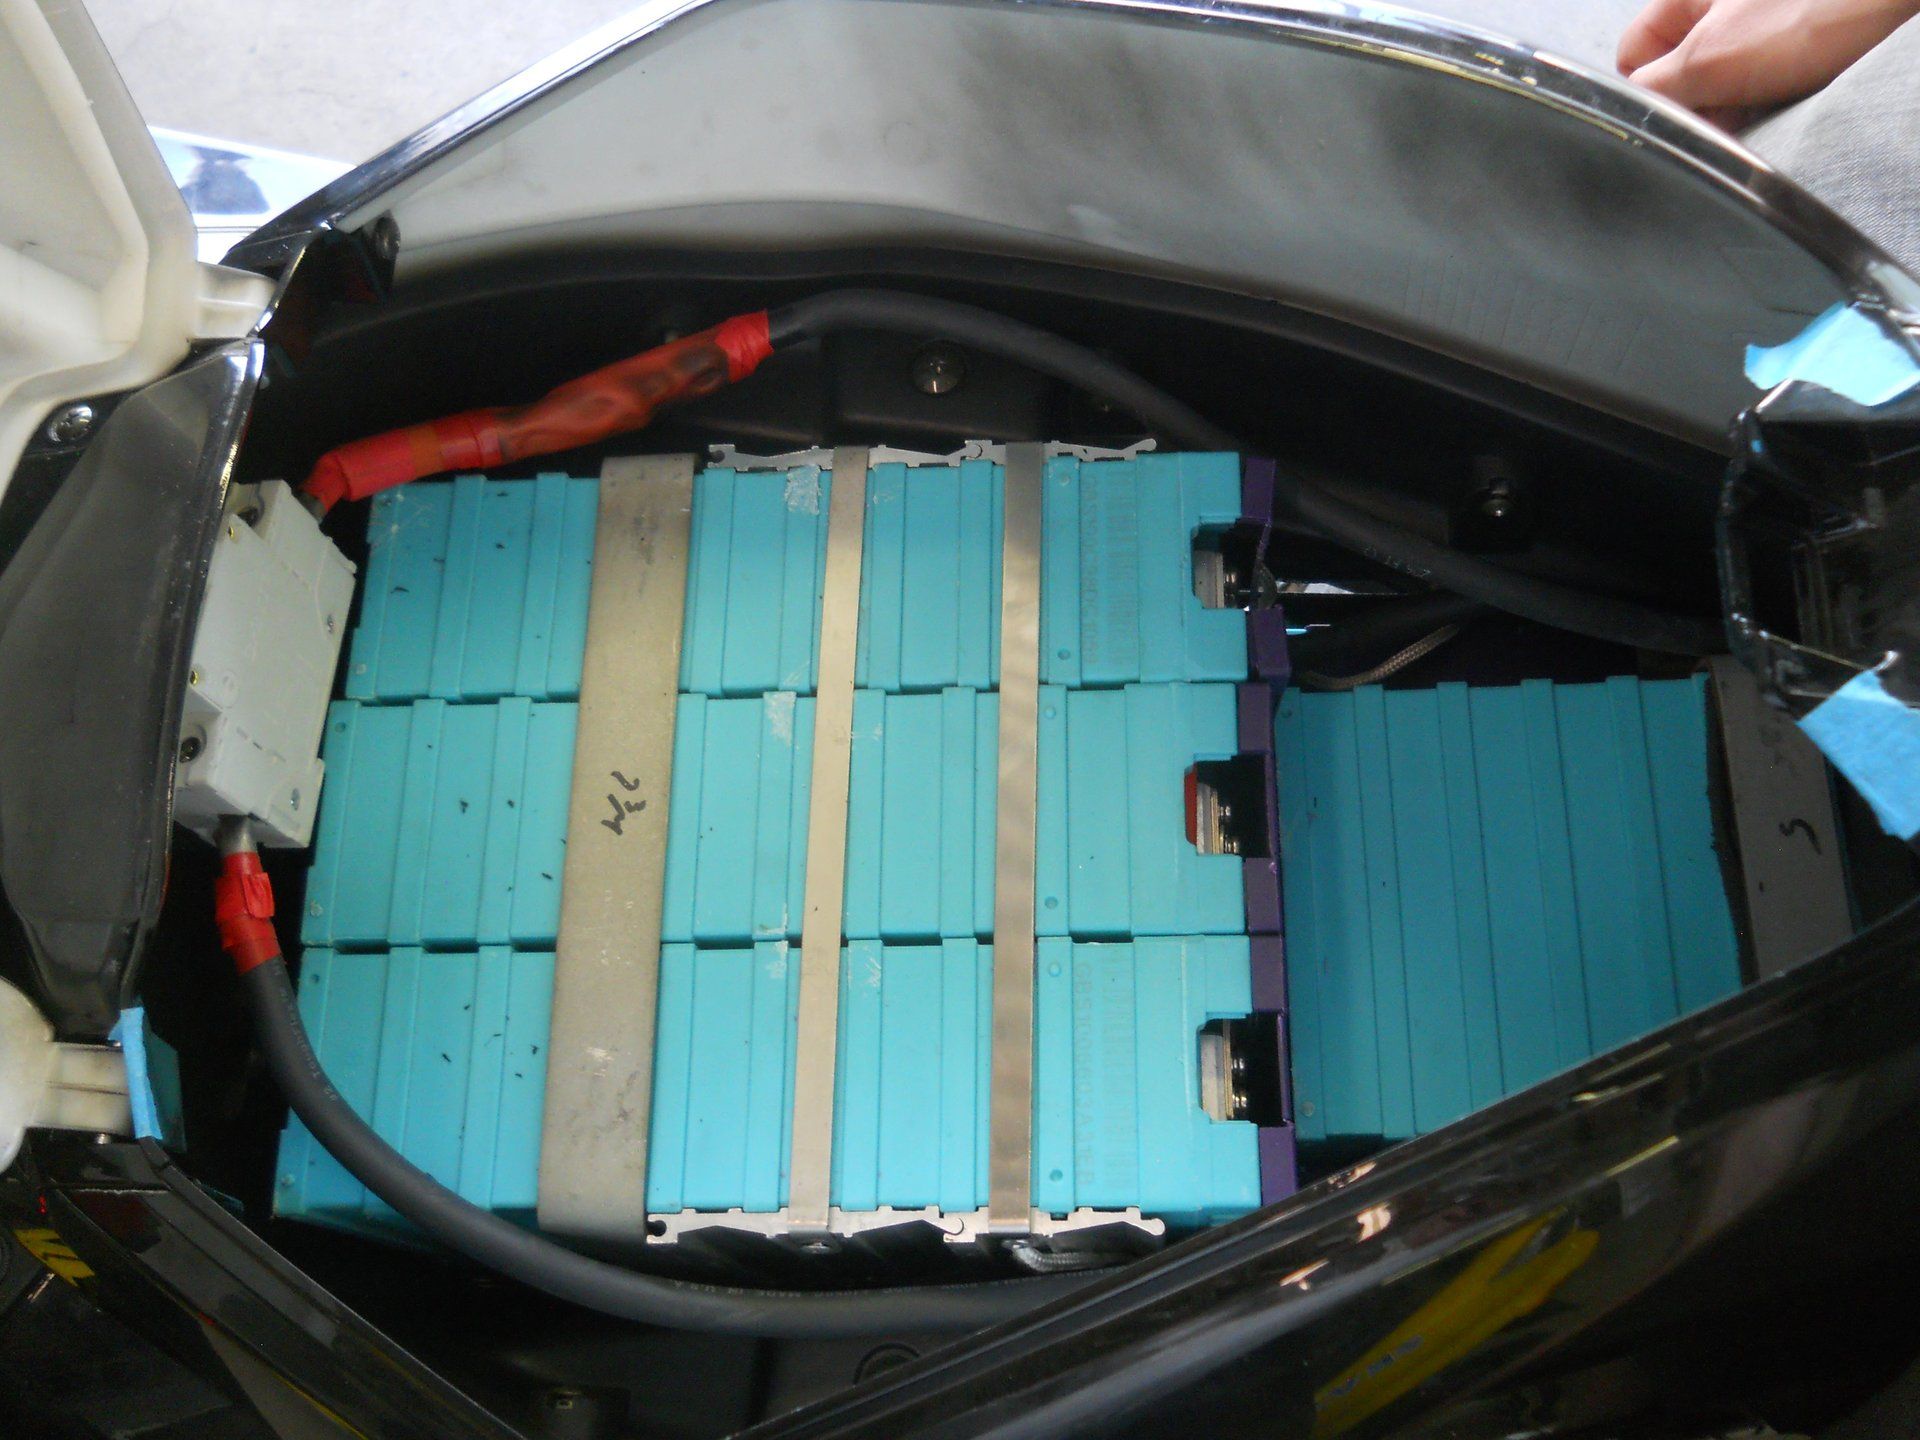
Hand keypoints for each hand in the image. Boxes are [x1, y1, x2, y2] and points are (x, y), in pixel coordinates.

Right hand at [1618, 0, 1919, 125]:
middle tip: (1726, 111)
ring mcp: (1753, 26)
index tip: (1677, 112)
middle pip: (1676, 74)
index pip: (1631, 56)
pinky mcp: (1786, 46)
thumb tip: (1629, 116)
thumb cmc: (1810, 13)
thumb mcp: (1708, 59)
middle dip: (1696, 104)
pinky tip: (1784, 100)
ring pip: (1716, 85)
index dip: (1648, 92)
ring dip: (1731, 107)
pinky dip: (1762, 102)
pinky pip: (1754, 87)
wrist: (1890, 6)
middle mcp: (1715, 7)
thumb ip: (1652, 90)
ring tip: (1763, 102)